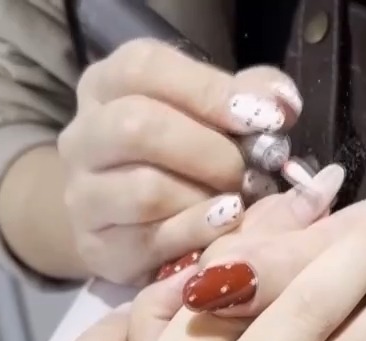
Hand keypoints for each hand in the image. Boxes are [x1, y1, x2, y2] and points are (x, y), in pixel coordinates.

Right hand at [58, 39, 302, 283]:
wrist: (132, 222)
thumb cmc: (184, 155)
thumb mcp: (212, 112)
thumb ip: (249, 95)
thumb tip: (283, 103)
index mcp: (107, 85)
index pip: (143, 68)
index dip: (209, 90)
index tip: (263, 116)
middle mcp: (84, 135)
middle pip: (138, 127)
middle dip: (211, 151)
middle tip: (251, 170)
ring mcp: (82, 195)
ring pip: (145, 190)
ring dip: (206, 197)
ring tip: (238, 201)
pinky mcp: (97, 247)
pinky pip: (153, 240)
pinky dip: (200, 232)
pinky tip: (226, 225)